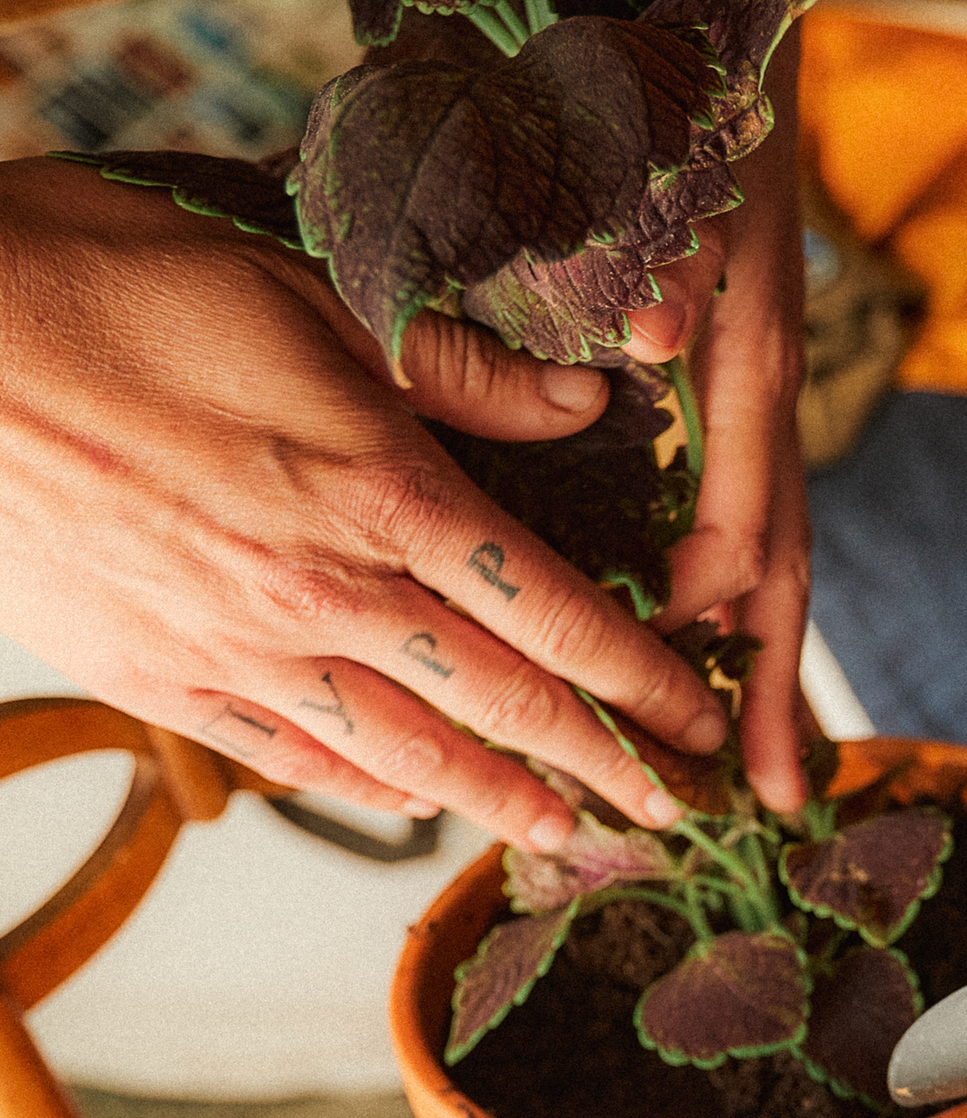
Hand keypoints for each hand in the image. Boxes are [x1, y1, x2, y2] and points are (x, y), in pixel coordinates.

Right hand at [0, 157, 737, 850]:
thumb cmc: (112, 286)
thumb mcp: (308, 287)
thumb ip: (464, 368)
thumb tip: (589, 407)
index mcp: (385, 495)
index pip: (558, 615)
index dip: (646, 680)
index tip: (703, 722)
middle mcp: (329, 595)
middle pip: (505, 705)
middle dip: (604, 763)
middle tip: (670, 813)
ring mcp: (243, 650)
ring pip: (406, 754)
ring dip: (500, 799)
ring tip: (567, 832)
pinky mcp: (163, 680)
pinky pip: (293, 757)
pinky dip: (367, 790)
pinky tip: (413, 806)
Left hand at [623, 0, 812, 813]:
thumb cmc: (650, 51)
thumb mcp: (641, 132)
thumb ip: (647, 239)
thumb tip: (658, 347)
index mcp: (738, 335)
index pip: (747, 503)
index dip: (720, 599)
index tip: (676, 674)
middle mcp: (754, 373)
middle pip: (781, 555)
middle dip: (775, 680)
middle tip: (776, 797)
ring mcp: (745, 376)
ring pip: (771, 541)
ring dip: (768, 656)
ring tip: (769, 761)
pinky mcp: (722, 367)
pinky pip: (741, 503)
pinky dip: (741, 590)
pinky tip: (722, 641)